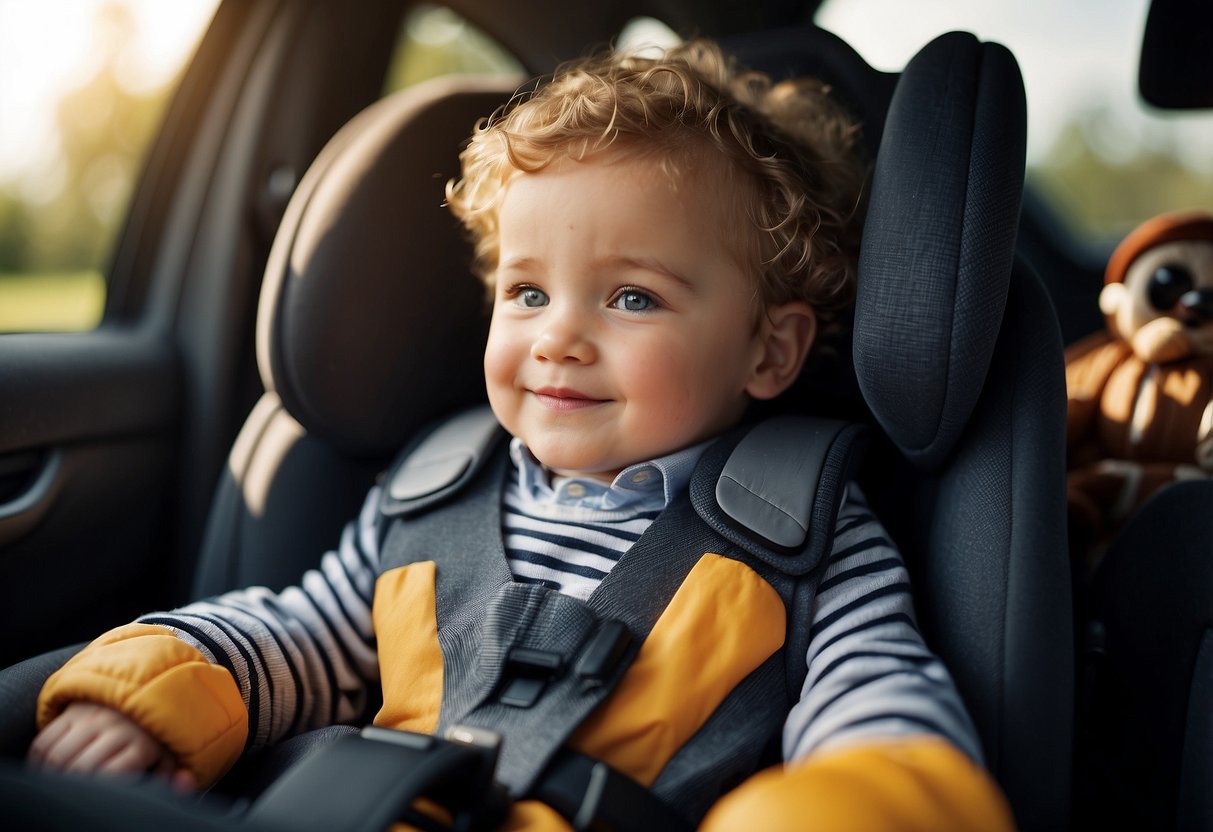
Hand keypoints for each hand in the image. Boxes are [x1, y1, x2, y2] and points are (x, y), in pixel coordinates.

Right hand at [28, 701, 196, 792]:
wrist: (140, 694)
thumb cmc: (152, 738)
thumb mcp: (167, 755)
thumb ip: (170, 775)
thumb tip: (183, 781)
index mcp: (139, 742)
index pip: (110, 773)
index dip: (97, 790)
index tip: (94, 798)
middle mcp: (114, 727)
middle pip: (79, 767)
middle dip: (71, 787)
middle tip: (69, 795)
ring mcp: (90, 717)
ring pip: (57, 756)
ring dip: (51, 776)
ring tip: (56, 787)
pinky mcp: (71, 711)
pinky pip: (44, 741)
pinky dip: (38, 761)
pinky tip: (45, 772)